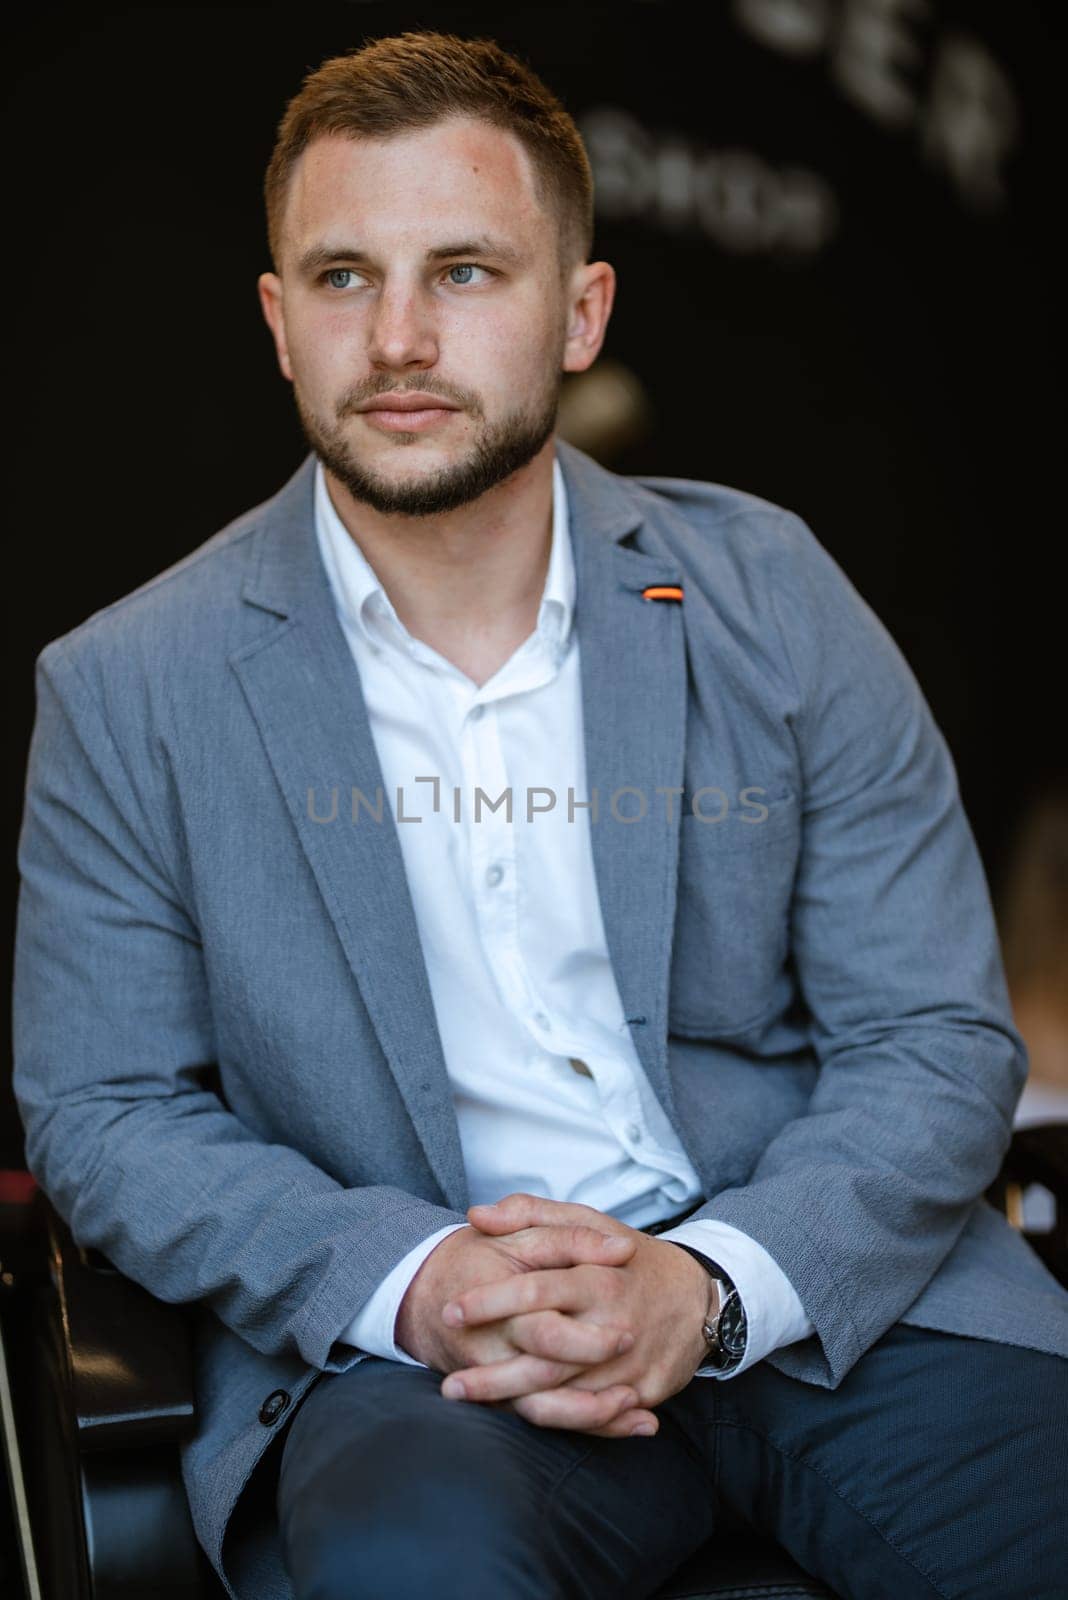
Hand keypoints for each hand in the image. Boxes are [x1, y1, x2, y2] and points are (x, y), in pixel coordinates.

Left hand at [395, 1220, 652, 1434]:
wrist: (697, 1296)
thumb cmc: (629, 1257)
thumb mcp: (588, 1221)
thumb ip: (531, 1214)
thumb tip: (476, 1215)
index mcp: (598, 1277)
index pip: (537, 1290)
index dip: (491, 1302)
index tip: (451, 1311)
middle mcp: (613, 1324)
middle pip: (546, 1356)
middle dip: (494, 1374)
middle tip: (449, 1383)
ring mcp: (630, 1365)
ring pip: (565, 1395)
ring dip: (513, 1403)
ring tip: (467, 1399)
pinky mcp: (642, 1393)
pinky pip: (594, 1415)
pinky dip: (556, 1420)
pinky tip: (516, 1417)